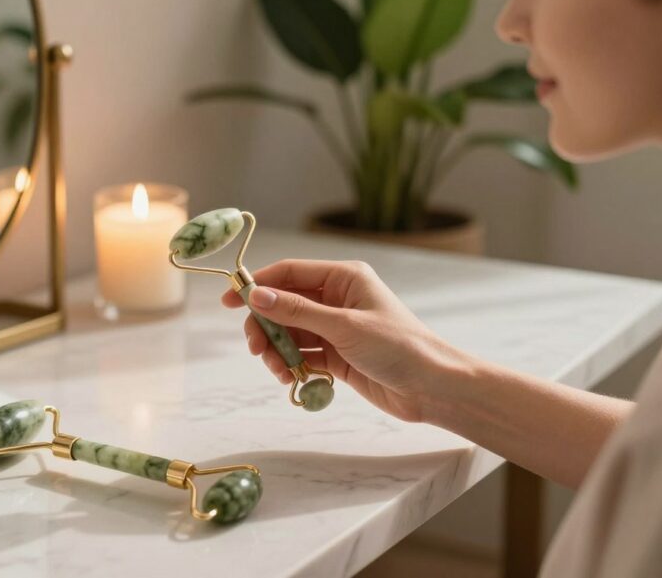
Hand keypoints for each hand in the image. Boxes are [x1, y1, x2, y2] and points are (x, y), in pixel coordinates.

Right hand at [222, 259, 470, 421]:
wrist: (433, 388)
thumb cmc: (398, 347)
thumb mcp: (344, 327)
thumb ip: (298, 312)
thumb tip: (257, 296)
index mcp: (344, 277)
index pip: (289, 273)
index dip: (257, 285)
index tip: (229, 302)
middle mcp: (338, 298)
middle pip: (284, 305)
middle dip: (266, 327)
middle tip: (256, 350)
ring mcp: (336, 327)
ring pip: (290, 334)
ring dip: (277, 352)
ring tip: (279, 372)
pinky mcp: (337, 355)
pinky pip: (302, 355)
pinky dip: (292, 366)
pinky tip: (293, 380)